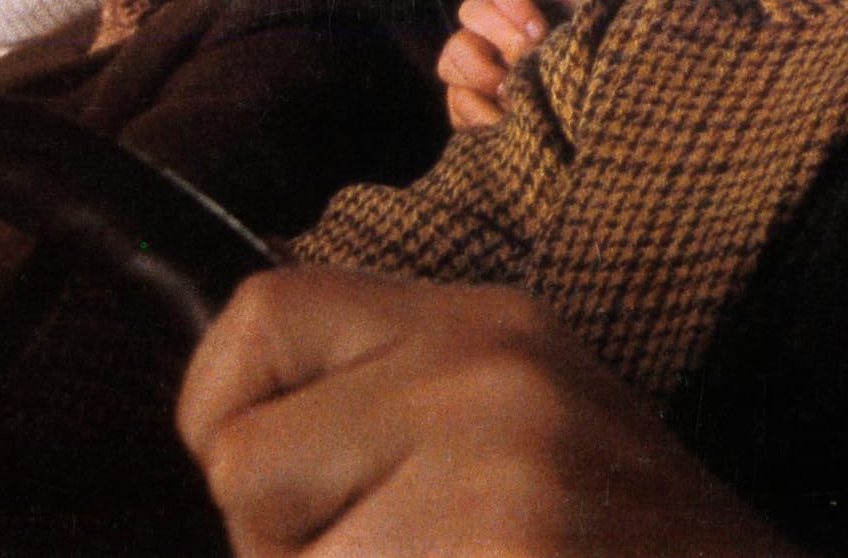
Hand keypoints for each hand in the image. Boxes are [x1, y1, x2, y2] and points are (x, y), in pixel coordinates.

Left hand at [179, 266, 797, 557]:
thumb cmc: (624, 548)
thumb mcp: (520, 422)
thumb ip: (389, 399)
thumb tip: (223, 432)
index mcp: (487, 323)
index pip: (259, 313)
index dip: (228, 413)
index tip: (279, 487)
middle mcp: (487, 375)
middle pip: (243, 462)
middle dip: (287, 547)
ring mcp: (498, 479)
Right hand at [437, 0, 588, 129]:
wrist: (600, 125)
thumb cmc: (593, 62)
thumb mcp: (590, 17)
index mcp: (527, 7)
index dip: (516, 2)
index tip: (541, 30)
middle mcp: (497, 31)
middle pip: (472, 9)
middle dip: (499, 32)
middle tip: (526, 55)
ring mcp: (479, 67)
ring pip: (453, 50)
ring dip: (480, 68)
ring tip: (510, 90)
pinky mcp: (470, 105)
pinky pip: (455, 98)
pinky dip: (477, 108)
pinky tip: (502, 118)